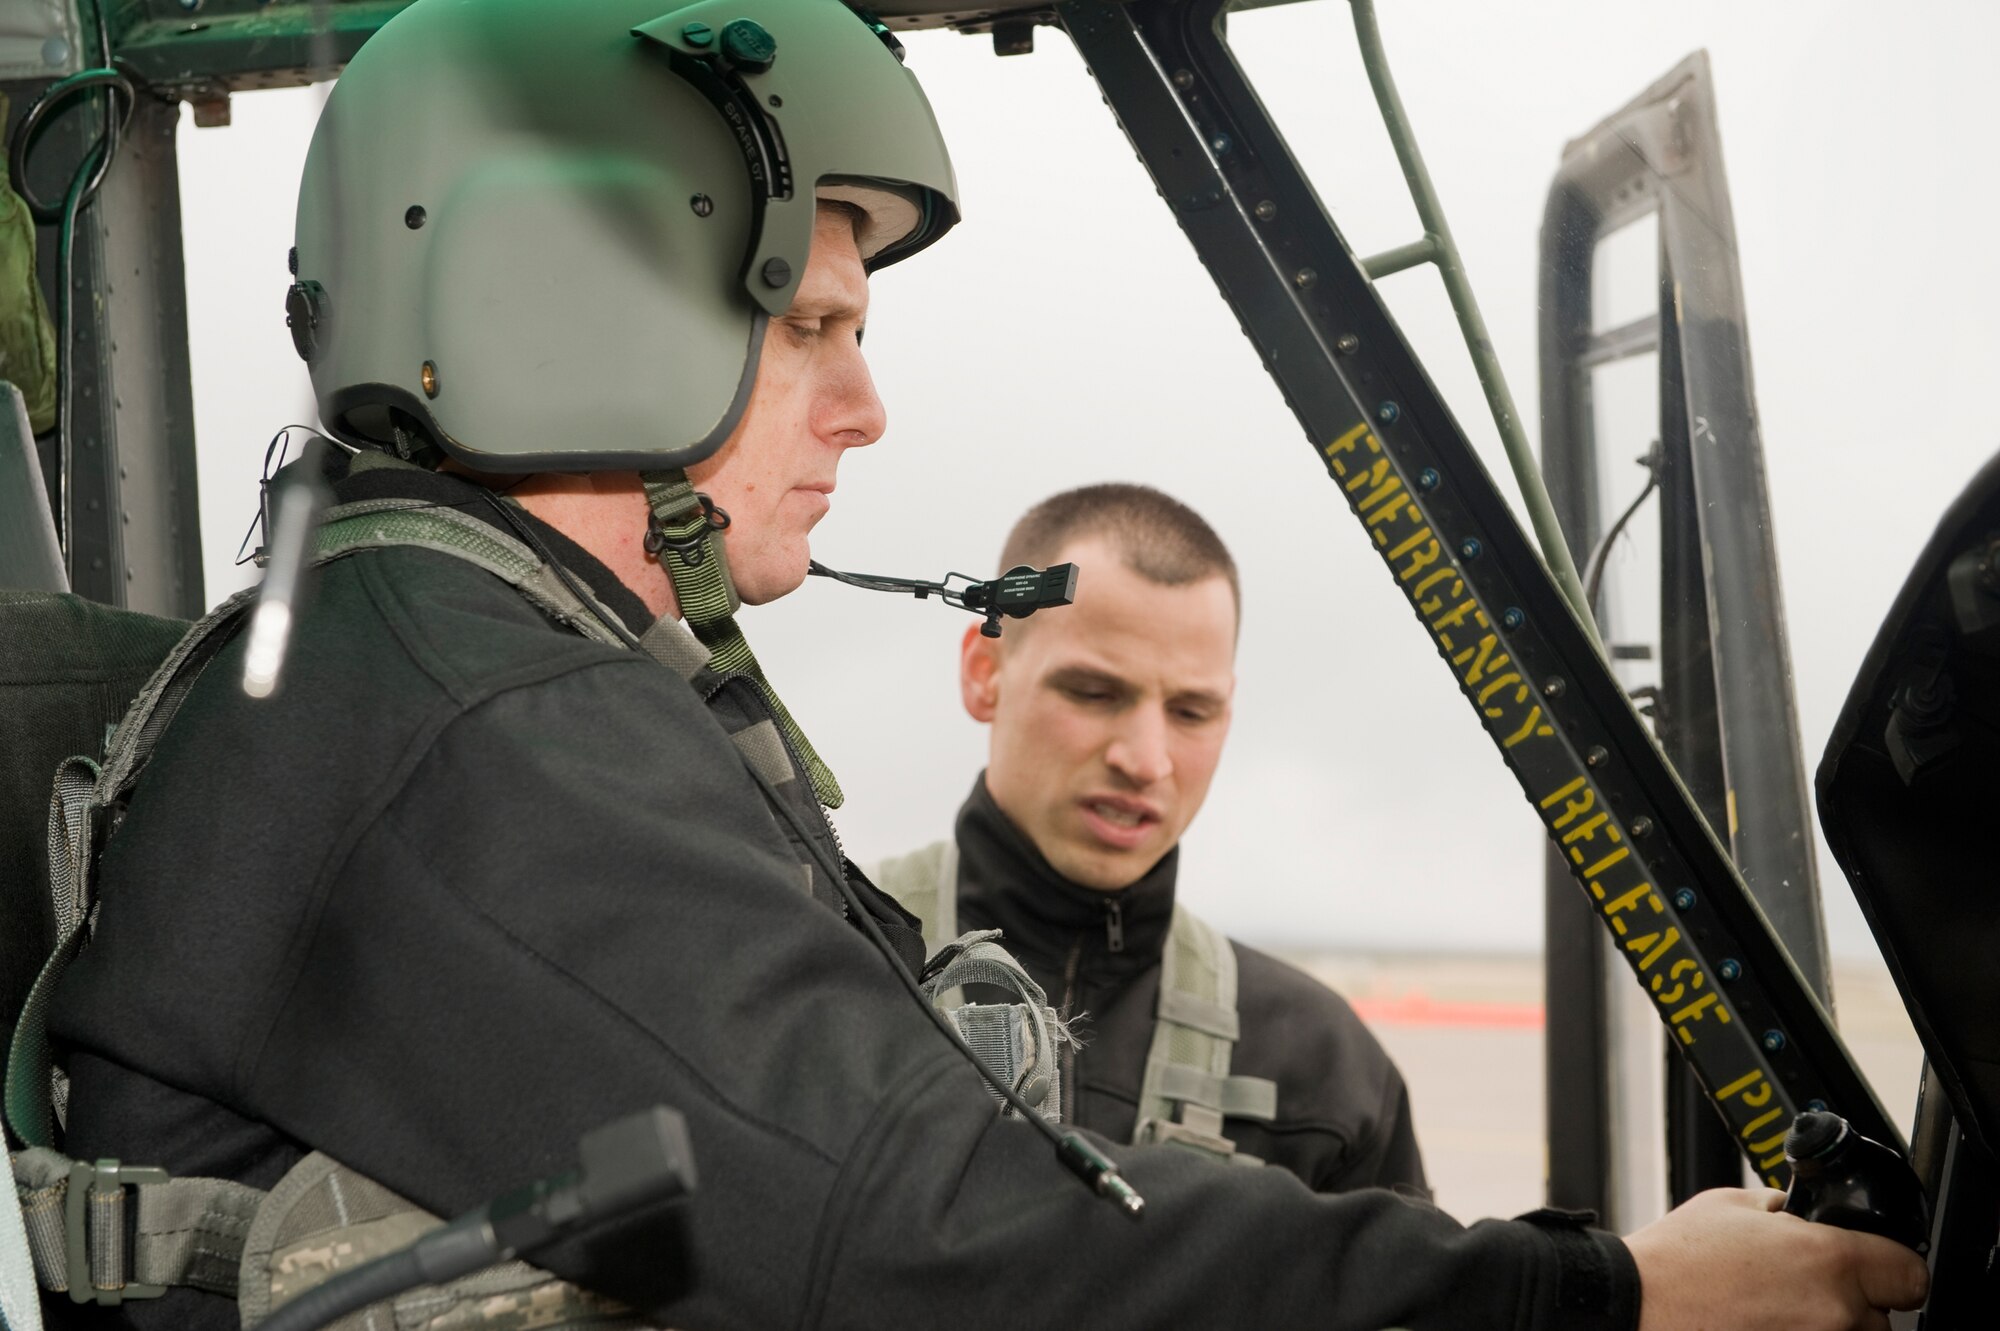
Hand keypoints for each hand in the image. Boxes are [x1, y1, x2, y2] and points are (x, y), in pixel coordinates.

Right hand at [1625, 1188, 1927, 1330]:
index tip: (1878, 1267)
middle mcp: (1835, 1315)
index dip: (1891, 1265)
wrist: (1636, 1313)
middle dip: (1849, 1302)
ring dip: (1827, 1327)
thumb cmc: (1673, 1266)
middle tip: (1800, 1290)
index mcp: (1828, 1261)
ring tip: (1775, 1314)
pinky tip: (1763, 1327)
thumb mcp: (1730, 1205)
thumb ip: (1784, 1210)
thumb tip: (1804, 1216)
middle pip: (1881, 1316)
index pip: (1911, 1272)